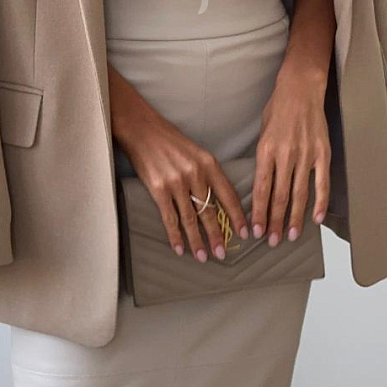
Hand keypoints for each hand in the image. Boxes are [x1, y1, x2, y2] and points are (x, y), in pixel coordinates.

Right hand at [109, 67, 249, 262]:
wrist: (142, 129)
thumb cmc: (169, 141)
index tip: (244, 233)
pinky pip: (170, 218)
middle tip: (222, 254)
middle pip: (210, 212)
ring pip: (190, 219)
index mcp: (209, 163)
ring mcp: (176, 182)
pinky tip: (180, 248)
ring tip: (203, 256)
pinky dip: (175, 236)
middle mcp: (195, 173)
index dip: (237, 216)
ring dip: (197, 241)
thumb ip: (207, 174)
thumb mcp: (196, 152)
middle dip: (217, 236)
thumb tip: (217, 201)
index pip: (228, 195)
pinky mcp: (158, 189)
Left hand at [250, 74, 329, 246]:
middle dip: (275, 222)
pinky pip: (321, 183)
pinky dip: (319, 203)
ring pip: (299, 194)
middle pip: (280, 196)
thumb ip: (263, 159)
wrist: (300, 89)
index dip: (259, 212)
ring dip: (294, 218)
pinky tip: (315, 218)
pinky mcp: (322, 154)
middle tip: (272, 240)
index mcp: (266, 150)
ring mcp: (306, 155)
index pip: (262, 189)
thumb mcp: (262, 132)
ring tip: (290, 235)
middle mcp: (286, 155)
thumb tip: (261, 186)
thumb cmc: (278, 109)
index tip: (256, 229)